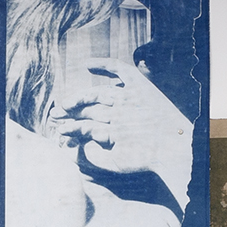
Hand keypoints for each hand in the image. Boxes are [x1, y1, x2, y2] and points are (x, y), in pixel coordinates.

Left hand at [47, 62, 194, 212]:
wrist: (172, 149)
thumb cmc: (145, 160)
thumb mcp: (114, 162)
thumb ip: (93, 156)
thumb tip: (71, 147)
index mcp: (115, 130)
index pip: (88, 124)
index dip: (71, 126)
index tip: (58, 129)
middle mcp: (121, 113)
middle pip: (90, 108)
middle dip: (70, 112)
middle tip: (54, 115)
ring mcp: (129, 99)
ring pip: (98, 94)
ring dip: (79, 97)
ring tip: (64, 104)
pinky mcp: (140, 86)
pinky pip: (120, 70)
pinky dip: (105, 65)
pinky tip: (86, 64)